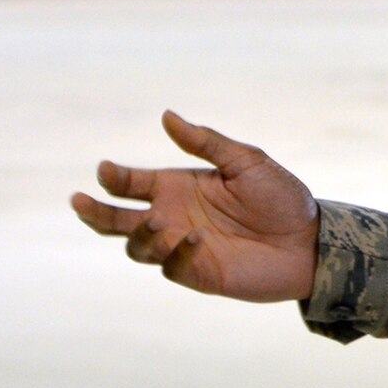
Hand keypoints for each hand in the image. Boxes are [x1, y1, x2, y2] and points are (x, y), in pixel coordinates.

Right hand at [70, 110, 319, 301]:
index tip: (104, 170)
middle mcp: (173, 217)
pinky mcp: (196, 272)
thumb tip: (166, 115)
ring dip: (139, 233)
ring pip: (135, 246)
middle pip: (117, 219)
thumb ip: (205, 142)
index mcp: (179, 187)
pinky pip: (170, 266)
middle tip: (77, 202)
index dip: (114, 178)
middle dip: (94, 212)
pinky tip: (195, 237)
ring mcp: (180, 247)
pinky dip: (175, 252)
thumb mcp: (246, 161)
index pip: (132, 183)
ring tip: (159, 220)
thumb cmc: (281, 197)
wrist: (310, 239)